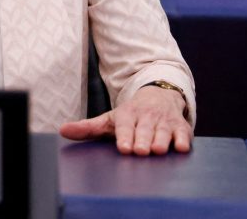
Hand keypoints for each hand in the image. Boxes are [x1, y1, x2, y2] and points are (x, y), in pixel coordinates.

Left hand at [60, 84, 191, 155]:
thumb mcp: (110, 119)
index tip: (123, 148)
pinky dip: (183, 140)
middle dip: (142, 140)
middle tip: (139, 151)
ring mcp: (165, 121)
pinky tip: (181, 148)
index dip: (124, 136)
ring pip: (164, 131)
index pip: (125, 126)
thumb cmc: (131, 116)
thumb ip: (88, 128)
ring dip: (161, 140)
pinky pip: (184, 133)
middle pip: (145, 129)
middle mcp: (147, 116)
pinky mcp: (181, 127)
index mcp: (127, 114)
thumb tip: (62, 131)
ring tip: (158, 151)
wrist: (159, 96)